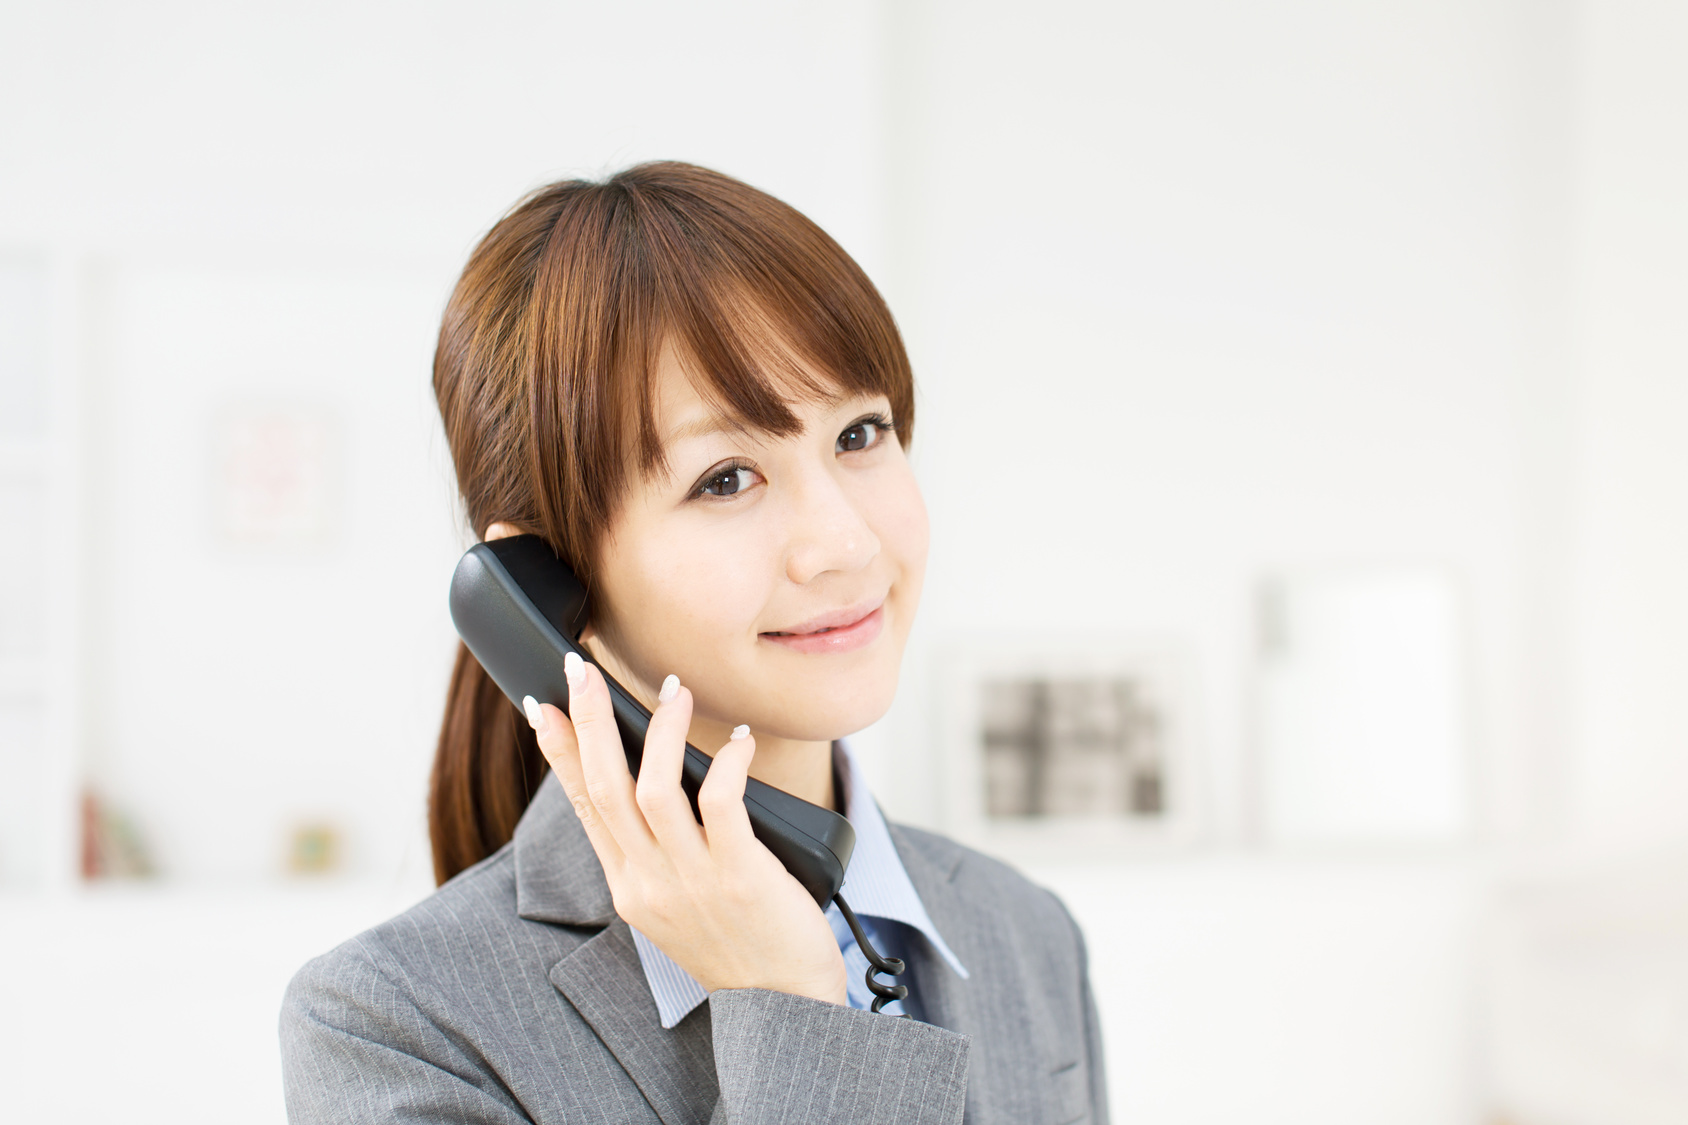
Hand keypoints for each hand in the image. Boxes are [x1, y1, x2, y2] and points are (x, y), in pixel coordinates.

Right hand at [525, 653, 846, 1006]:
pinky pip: (722, 803)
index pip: (583, 806)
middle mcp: (650, 882)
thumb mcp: (675, 908)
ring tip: (673, 688)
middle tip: (580, 668)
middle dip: (588, 721)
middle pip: (604, 787)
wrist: (785, 1010)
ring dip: (661, 731)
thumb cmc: (740, 949)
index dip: (559, 752)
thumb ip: (655, 855)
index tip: (540, 705)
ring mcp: (691, 880)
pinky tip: (740, 741)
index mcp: (630, 887)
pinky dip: (727, 763)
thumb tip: (647, 788)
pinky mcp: (739, 875)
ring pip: (653, 789)